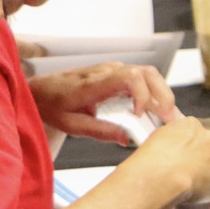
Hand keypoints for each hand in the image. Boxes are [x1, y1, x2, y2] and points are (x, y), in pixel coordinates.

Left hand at [28, 63, 177, 142]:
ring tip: (166, 116)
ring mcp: (112, 70)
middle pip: (146, 73)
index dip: (142, 95)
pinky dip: (153, 91)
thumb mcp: (71, 125)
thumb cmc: (53, 105)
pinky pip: (141, 77)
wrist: (40, 90)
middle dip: (163, 95)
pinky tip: (154, 109)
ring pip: (148, 73)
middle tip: (169, 119)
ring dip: (161, 93)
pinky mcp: (116, 73)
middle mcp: (107, 71)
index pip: (130, 78)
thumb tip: (126, 138)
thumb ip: (99, 131)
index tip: (140, 115)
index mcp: (94, 84)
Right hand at [125, 115, 209, 205]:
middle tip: (181, 171)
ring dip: (203, 177)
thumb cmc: (153, 158)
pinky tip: (195, 202)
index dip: (185, 146)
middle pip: (207, 149)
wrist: (161, 177)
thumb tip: (167, 141)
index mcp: (191, 125)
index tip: (179, 154)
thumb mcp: (155, 136)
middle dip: (197, 160)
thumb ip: (168, 137)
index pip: (193, 134)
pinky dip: (207, 198)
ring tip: (185, 187)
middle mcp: (208, 140)